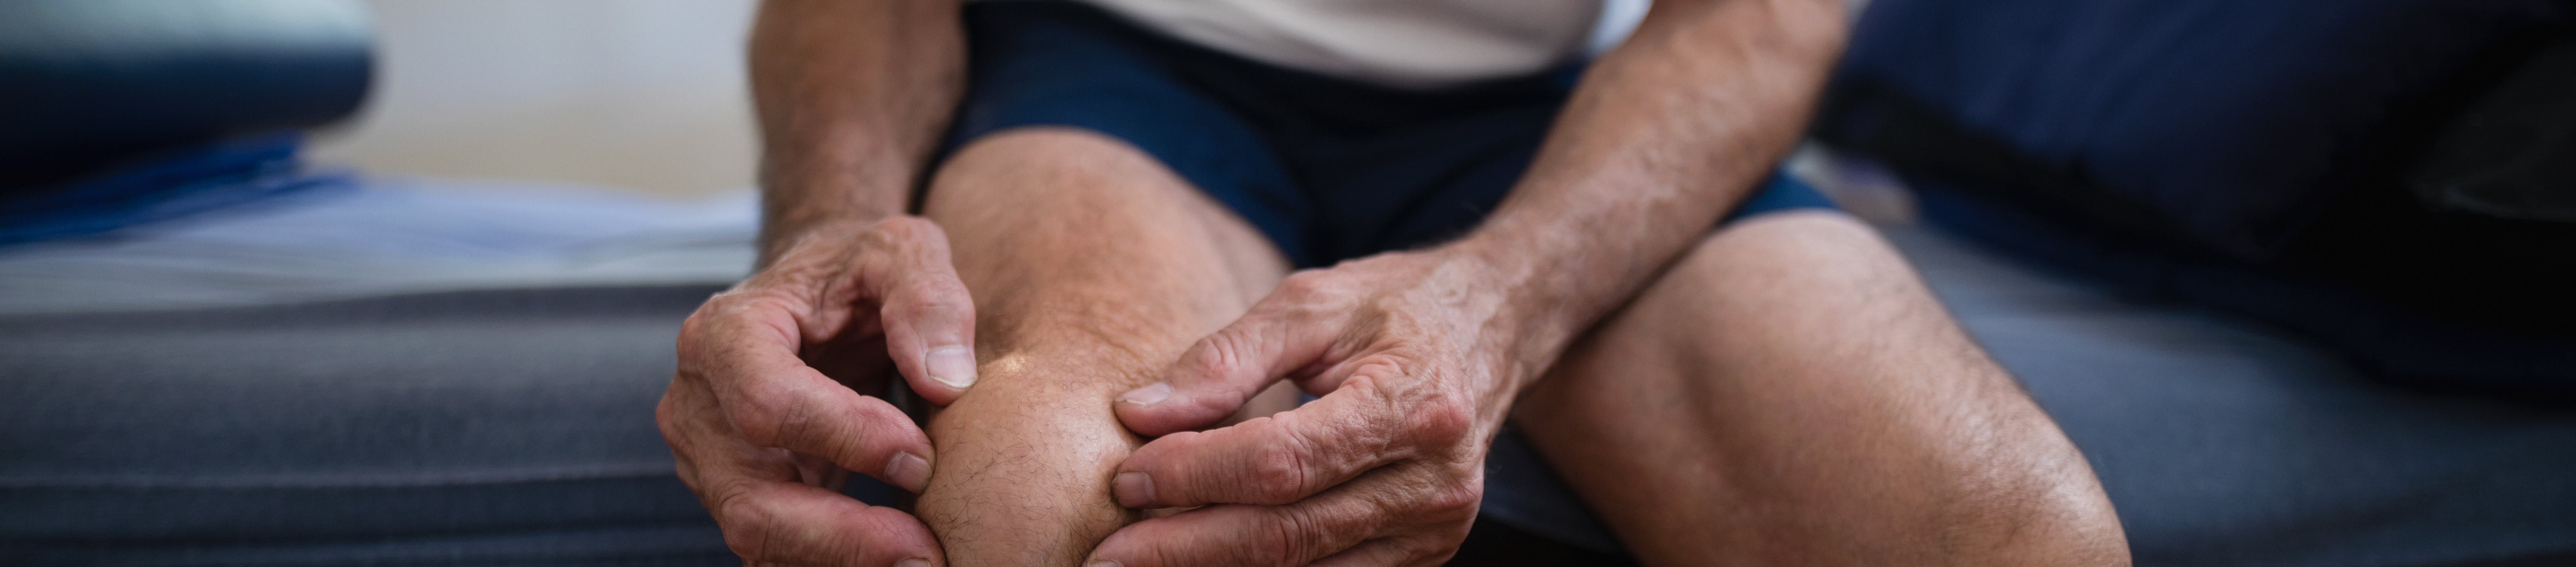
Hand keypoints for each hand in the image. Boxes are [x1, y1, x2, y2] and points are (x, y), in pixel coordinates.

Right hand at [657, 216, 979, 566]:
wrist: (816, 294)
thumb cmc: (856, 269)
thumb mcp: (900, 251)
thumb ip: (928, 299)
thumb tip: (946, 383)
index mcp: (724, 333)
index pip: (769, 404)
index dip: (847, 439)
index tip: (922, 456)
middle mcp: (698, 403)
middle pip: (752, 499)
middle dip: (843, 536)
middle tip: (926, 552)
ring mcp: (708, 458)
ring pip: (759, 537)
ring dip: (842, 558)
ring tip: (921, 558)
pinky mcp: (735, 492)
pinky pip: (774, 546)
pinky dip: (835, 558)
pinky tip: (893, 553)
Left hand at [1091, 247, 1542, 566]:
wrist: (1496, 324)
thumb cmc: (1393, 305)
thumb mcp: (1311, 301)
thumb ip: (1225, 358)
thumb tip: (1137, 413)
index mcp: (1411, 406)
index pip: (1282, 462)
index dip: (1195, 477)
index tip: (1124, 479)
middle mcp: (1434, 482)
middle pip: (1287, 535)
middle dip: (1184, 549)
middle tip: (1104, 557)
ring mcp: (1437, 529)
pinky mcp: (1426, 555)